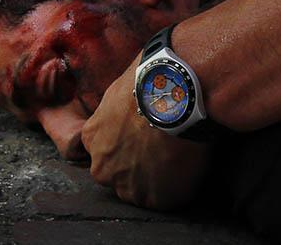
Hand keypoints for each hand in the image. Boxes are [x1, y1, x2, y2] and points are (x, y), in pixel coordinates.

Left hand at [81, 59, 207, 209]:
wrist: (174, 94)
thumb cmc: (150, 82)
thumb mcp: (118, 91)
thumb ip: (116, 109)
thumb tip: (130, 102)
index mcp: (91, 138)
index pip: (106, 151)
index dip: (127, 146)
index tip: (143, 138)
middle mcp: (103, 168)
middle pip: (119, 176)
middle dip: (137, 167)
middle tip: (163, 148)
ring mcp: (128, 187)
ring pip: (143, 191)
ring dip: (158, 179)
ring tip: (179, 155)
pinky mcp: (157, 199)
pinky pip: (169, 198)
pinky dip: (180, 186)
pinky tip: (189, 162)